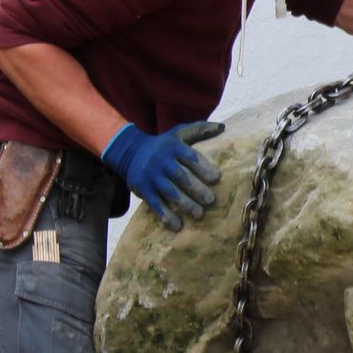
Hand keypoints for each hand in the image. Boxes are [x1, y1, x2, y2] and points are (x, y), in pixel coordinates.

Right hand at [99, 121, 224, 231]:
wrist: (129, 152)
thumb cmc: (163, 145)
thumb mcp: (178, 133)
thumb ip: (199, 130)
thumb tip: (223, 127)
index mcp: (173, 147)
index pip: (190, 157)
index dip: (203, 167)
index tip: (216, 178)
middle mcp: (161, 161)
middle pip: (181, 176)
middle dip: (196, 189)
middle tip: (211, 200)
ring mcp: (151, 176)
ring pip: (169, 192)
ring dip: (185, 204)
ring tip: (199, 214)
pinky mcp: (143, 189)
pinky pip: (155, 204)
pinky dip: (166, 216)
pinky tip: (178, 225)